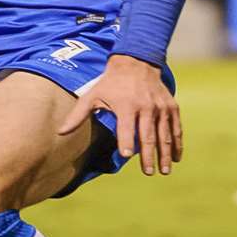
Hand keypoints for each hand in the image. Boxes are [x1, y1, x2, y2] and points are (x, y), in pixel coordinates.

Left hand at [58, 54, 181, 175]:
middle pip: (147, 136)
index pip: (126, 128)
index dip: (126, 141)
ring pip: (164, 135)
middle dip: (148, 156)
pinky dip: (177, 144)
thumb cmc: (110, 84)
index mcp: (126, 106)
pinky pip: (176, 128)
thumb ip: (78, 115)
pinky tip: (176, 158)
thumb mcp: (92, 96)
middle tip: (148, 172)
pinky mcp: (171, 107)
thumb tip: (59, 132)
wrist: (136, 63)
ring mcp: (161, 108)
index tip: (126, 155)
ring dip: (165, 154)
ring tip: (163, 171)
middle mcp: (146, 107)